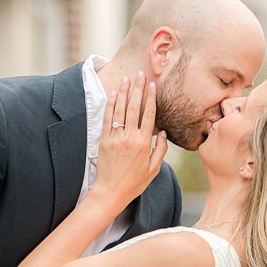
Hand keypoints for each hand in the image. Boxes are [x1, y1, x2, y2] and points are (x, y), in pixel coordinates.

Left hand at [93, 73, 167, 206]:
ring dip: (124, 92)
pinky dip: (111, 104)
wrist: (110, 192)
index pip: (149, 114)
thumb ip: (160, 150)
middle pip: (134, 107)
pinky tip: (114, 94)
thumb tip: (163, 132)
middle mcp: (129, 137)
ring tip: (127, 78)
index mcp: (144, 143)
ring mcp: (115, 138)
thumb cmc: (134, 183)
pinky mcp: (104, 140)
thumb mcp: (153, 169)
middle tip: (139, 74)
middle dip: (137, 89)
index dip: (150, 98)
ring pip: (120, 110)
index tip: (152, 85)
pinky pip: (107, 118)